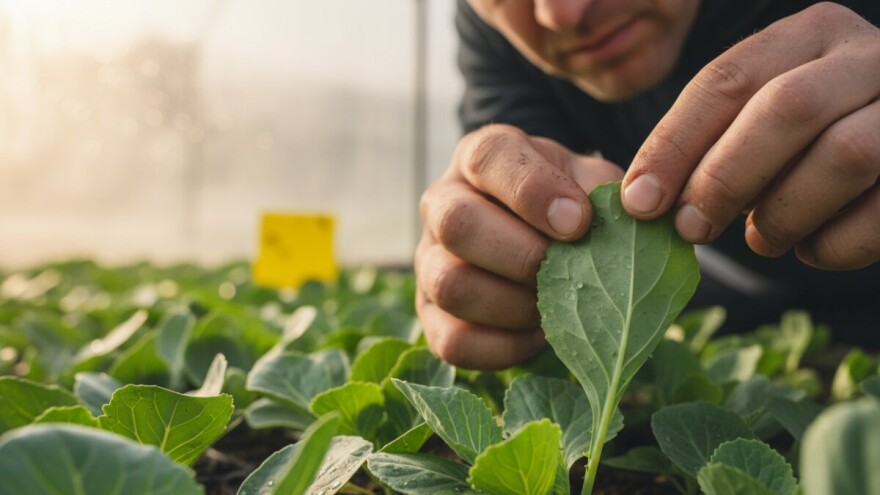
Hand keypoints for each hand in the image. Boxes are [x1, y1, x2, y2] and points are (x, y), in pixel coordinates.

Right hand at [416, 124, 622, 368]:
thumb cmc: (572, 206)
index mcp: (480, 159)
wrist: (546, 243)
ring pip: (448, 284)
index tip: (577, 222)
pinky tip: (540, 335)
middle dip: (520, 255)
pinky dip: (502, 347)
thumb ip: (604, 191)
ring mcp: (429, 261)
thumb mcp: (591, 182)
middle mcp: (442, 204)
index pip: (488, 158)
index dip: (532, 191)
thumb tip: (626, 215)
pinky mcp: (430, 315)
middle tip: (570, 273)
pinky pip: (451, 341)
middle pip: (455, 223)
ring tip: (558, 308)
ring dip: (513, 304)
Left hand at [622, 3, 879, 269]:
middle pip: (787, 108)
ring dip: (783, 213)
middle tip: (690, 228)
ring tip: (759, 239)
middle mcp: (868, 56)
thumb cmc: (808, 140)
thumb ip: (709, 142)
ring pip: (844, 155)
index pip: (727, 79)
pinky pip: (879, 216)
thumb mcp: (758, 117)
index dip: (675, 144)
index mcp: (810, 34)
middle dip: (725, 178)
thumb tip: (642, 200)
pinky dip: (831, 246)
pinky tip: (810, 248)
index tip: (639, 201)